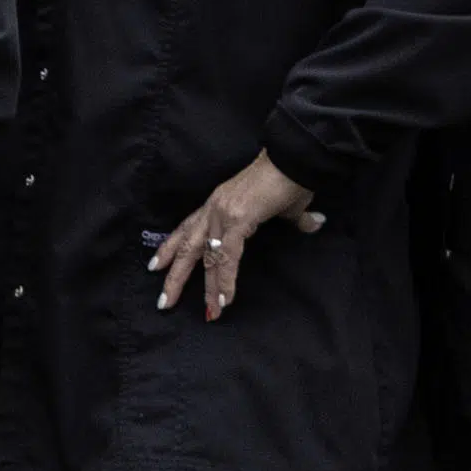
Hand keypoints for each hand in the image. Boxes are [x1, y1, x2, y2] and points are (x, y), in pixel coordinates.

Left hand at [148, 154, 324, 318]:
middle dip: (174, 276)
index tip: (157, 267)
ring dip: (205, 288)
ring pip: (205, 256)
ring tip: (206, 312)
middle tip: (163, 302)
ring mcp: (223, 213)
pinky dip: (225, 280)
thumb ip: (297, 219)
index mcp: (218, 204)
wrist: (296, 158)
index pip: (188, 229)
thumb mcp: (287, 205)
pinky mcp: (238, 219)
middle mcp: (214, 208)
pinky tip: (224, 299)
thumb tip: (314, 222)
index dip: (171, 248)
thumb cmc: (291, 177)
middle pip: (187, 247)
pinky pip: (227, 256)